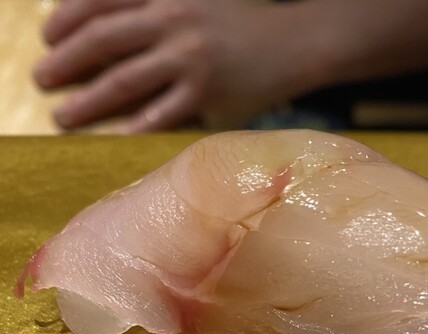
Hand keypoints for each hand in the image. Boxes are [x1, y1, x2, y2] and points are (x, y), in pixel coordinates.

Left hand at [34, 0, 318, 131]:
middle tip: (42, 80)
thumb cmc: (245, 24)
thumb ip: (158, 7)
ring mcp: (190, 60)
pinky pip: (161, 115)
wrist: (296, 42)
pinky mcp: (209, 94)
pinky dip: (133, 127)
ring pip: (124, 82)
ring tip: (63, 116)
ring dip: (87, 102)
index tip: (47, 38)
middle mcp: (173, 22)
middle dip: (65, 62)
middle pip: (102, 41)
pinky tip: (113, 136)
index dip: (65, 19)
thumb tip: (113, 32)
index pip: (100, 1)